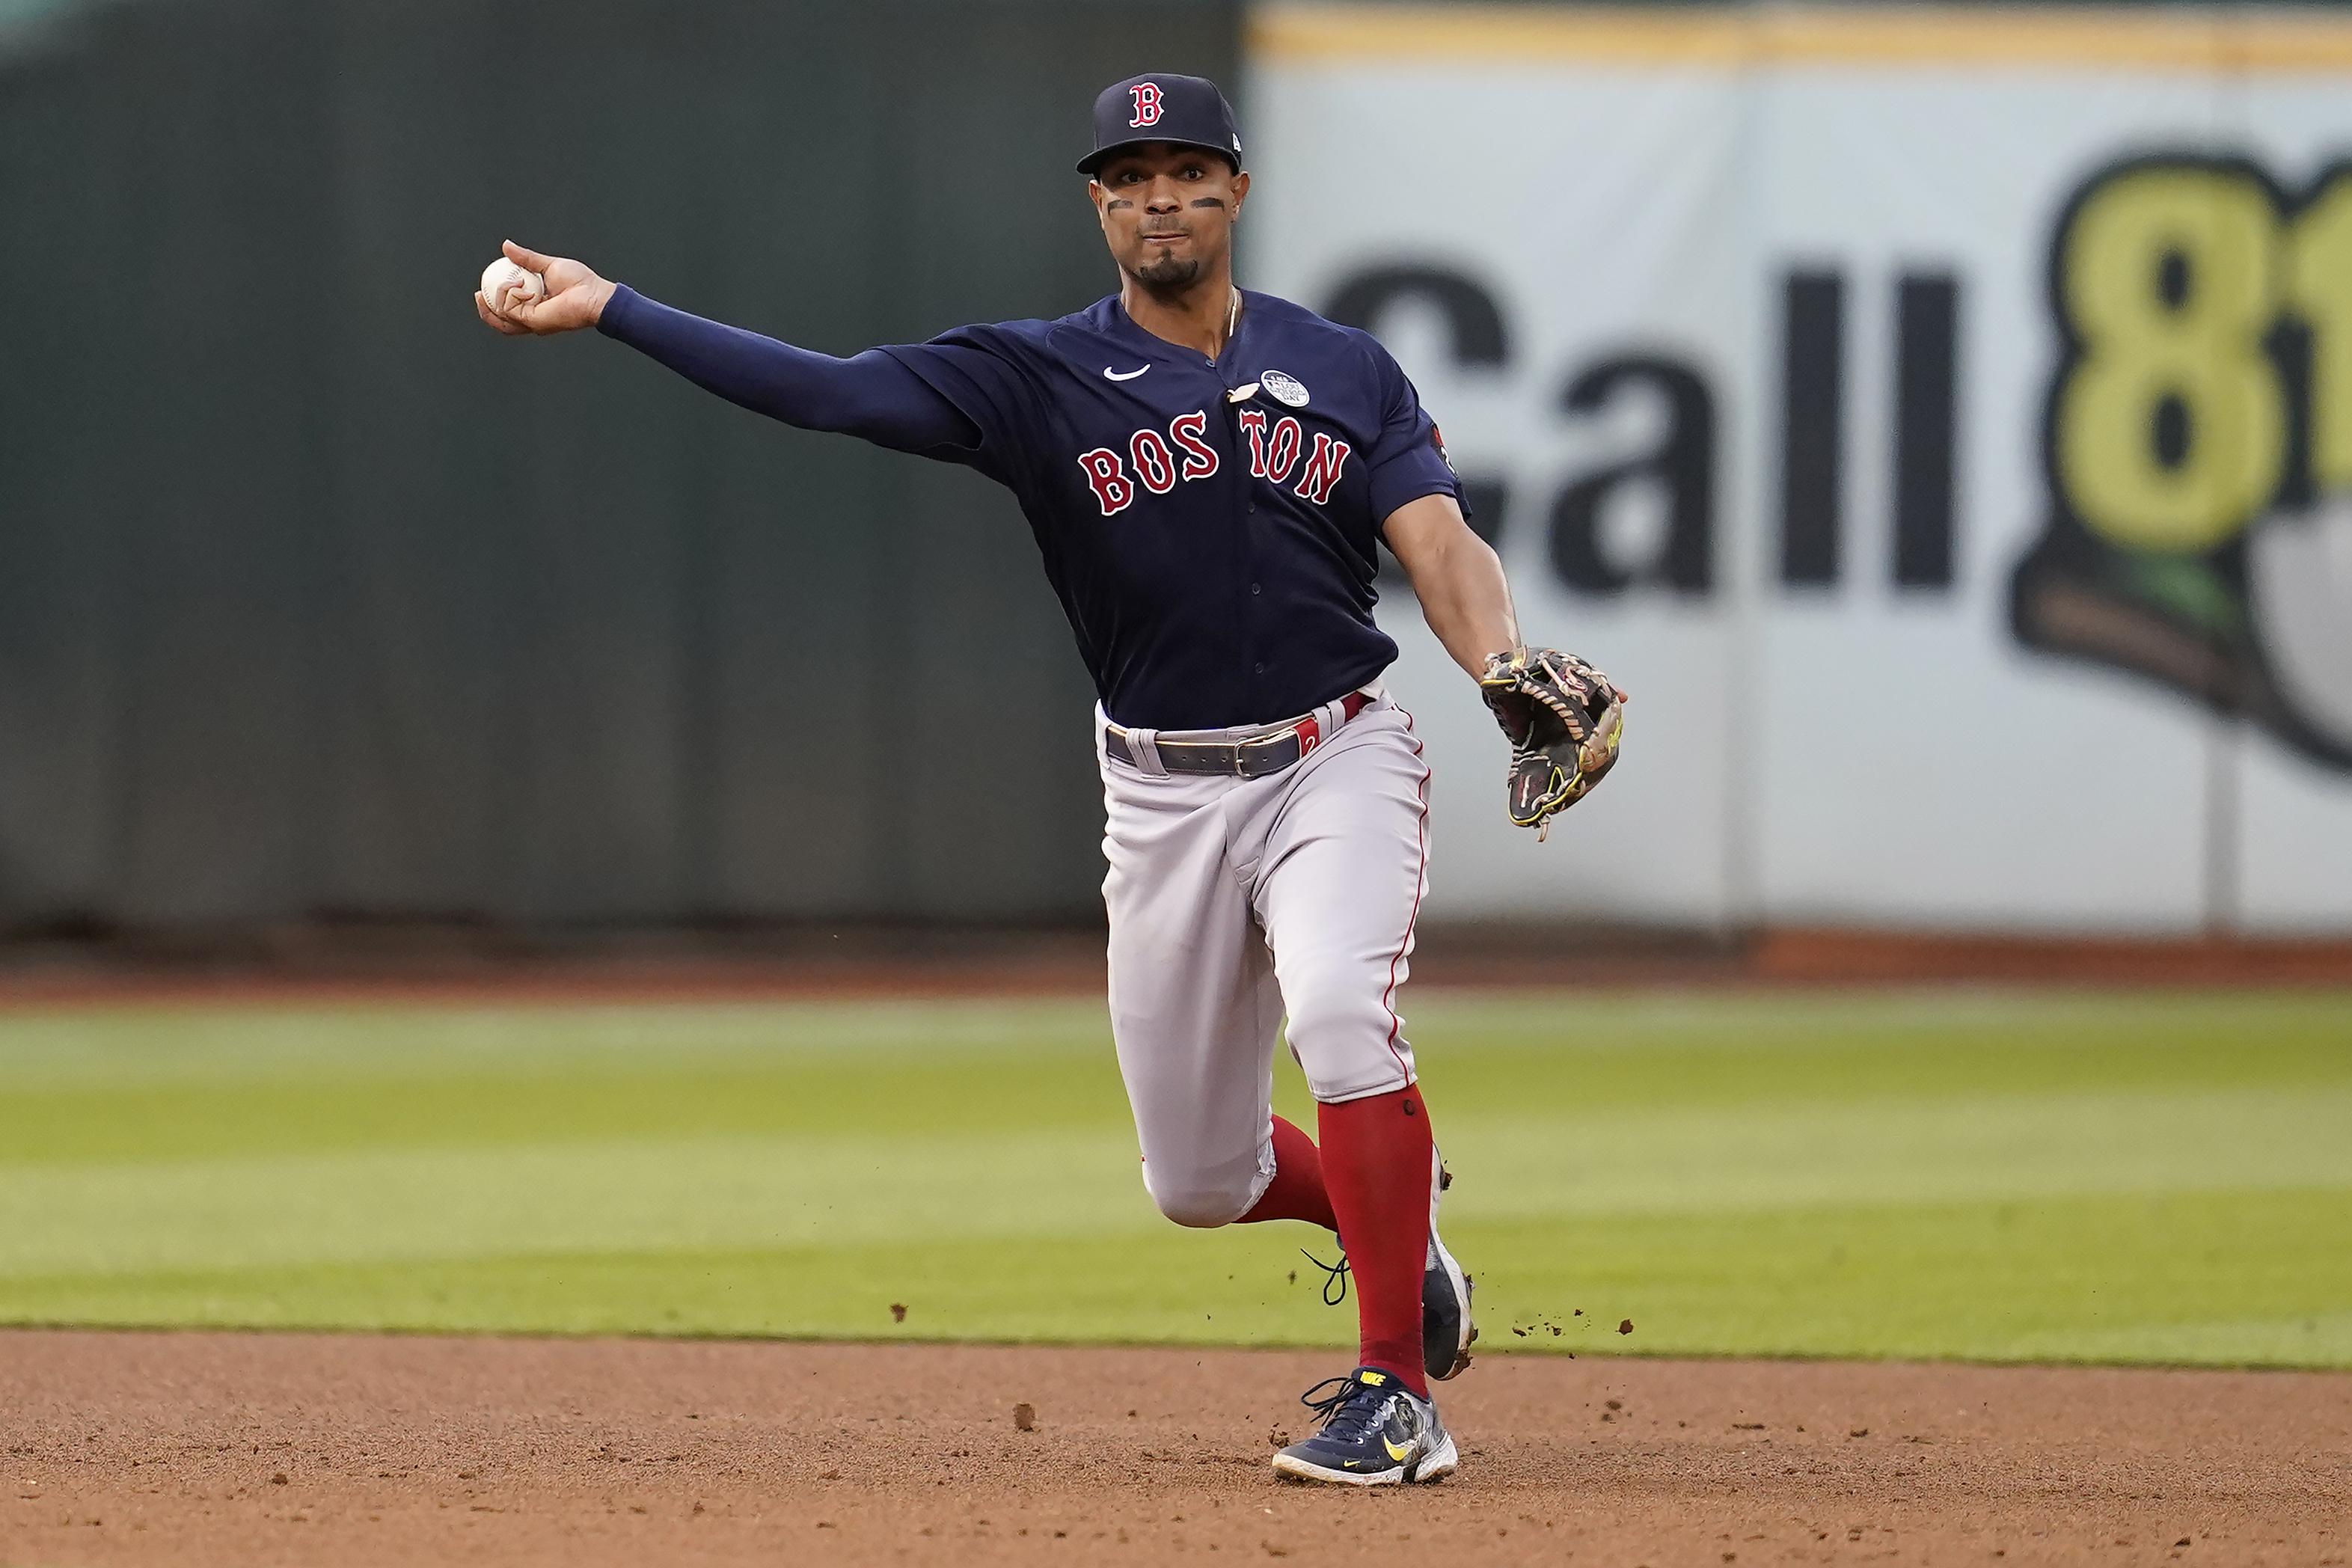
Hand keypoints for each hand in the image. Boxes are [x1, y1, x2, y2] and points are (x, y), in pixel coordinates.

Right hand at [473, 240, 615, 336]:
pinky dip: (509, 295)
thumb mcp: (547, 264)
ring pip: (503, 319)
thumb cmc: (579, 282)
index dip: (493, 301)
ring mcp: (534, 322)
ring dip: (494, 301)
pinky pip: (512, 309)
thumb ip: (527, 258)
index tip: (482, 286)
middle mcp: (533, 319)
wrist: (594, 293)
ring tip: (494, 286)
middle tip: (478, 294)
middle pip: (502, 322)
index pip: (509, 310)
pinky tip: (516, 283)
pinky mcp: (535, 322)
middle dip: (485, 311)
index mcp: (535, 307)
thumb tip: (506, 246)